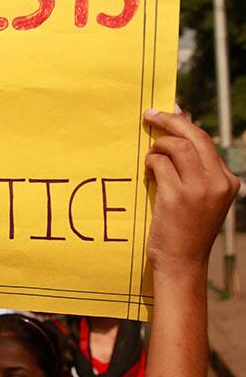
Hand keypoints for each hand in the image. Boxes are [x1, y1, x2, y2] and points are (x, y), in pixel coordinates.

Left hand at [143, 109, 239, 275]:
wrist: (182, 263)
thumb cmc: (185, 231)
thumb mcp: (200, 200)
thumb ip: (194, 173)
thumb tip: (176, 138)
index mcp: (228, 181)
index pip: (207, 142)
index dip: (185, 124)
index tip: (170, 113)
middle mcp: (218, 181)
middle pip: (195, 136)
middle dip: (171, 121)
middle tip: (150, 114)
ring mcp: (199, 188)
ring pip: (177, 146)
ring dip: (157, 146)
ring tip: (149, 157)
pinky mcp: (178, 196)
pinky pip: (160, 164)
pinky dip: (150, 163)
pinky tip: (147, 172)